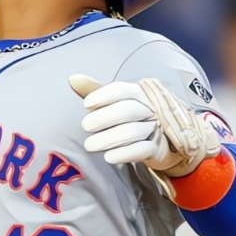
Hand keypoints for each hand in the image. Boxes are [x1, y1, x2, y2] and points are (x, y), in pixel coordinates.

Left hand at [68, 75, 220, 178]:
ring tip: (89, 146)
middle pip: (127, 109)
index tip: (86, 104)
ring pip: (132, 131)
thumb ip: (95, 90)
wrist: (163, 140)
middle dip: (104, 118)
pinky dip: (124, 154)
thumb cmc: (132, 116)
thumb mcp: (115, 101)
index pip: (122, 89)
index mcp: (140, 92)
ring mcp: (156, 128)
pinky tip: (108, 157)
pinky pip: (142, 150)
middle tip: (85, 127)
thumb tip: (72, 78)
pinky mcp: (158, 148)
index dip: (103, 95)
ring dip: (108, 139)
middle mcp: (150, 108)